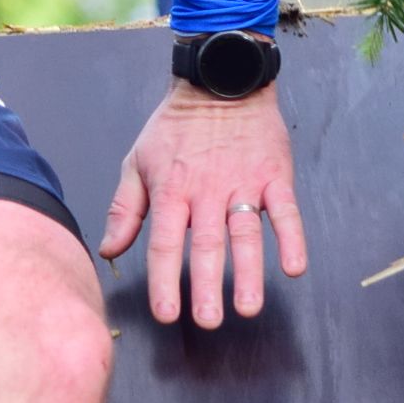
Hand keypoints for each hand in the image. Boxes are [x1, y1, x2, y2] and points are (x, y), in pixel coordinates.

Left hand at [100, 78, 307, 326]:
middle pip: (207, 246)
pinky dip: (291, 239)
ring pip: (246, 235)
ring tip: (249, 307)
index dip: (165, 280)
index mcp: (171, 191)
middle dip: (207, 287)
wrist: (220, 81)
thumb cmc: (175, 126)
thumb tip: (109, 250)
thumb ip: (124, 209)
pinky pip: (285, 211)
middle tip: (209, 321)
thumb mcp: (138, 161)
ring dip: (249, 273)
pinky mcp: (274, 175)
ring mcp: (243, 184)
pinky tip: (294, 268)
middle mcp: (206, 192)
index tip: (167, 313)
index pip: (166, 243)